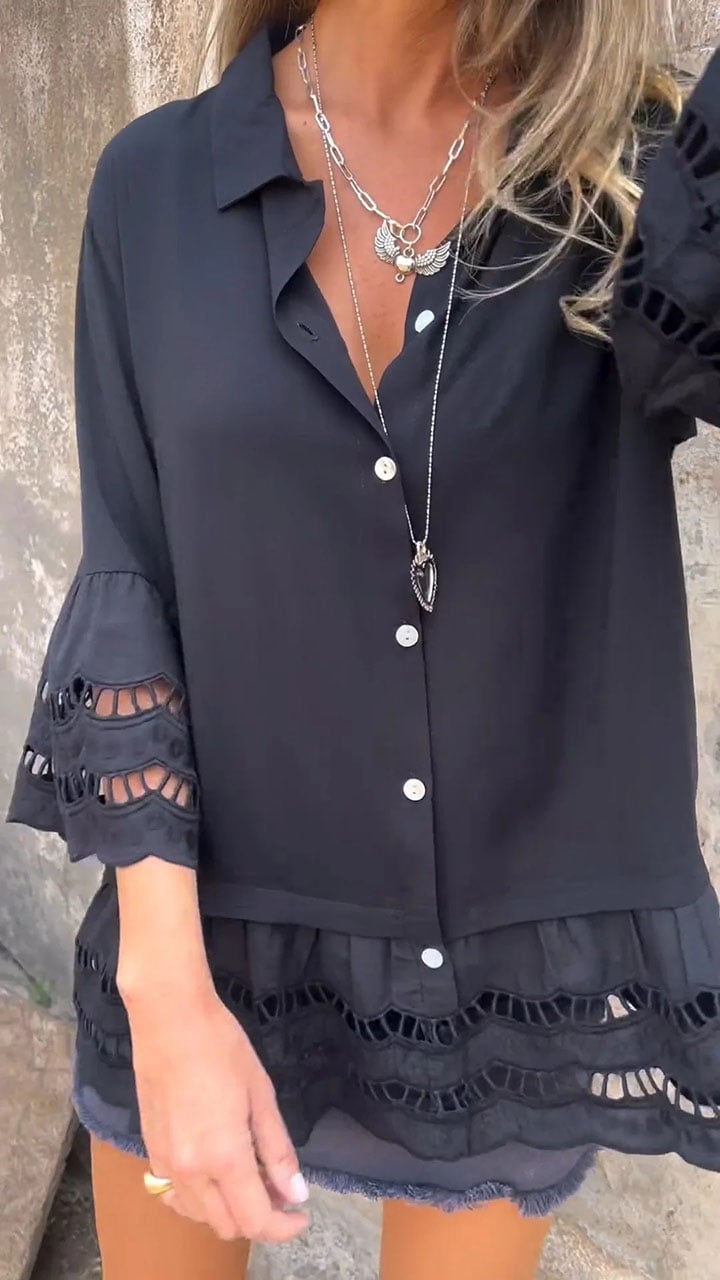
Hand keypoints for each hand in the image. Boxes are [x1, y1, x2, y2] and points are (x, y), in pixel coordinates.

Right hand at [125, 983, 309, 1242]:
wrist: (169, 1019)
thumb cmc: (222, 1047)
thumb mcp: (261, 1095)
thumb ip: (278, 1150)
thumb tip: (296, 1193)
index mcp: (223, 1157)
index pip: (256, 1220)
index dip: (284, 1227)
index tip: (301, 1214)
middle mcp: (189, 1171)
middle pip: (227, 1226)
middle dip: (259, 1218)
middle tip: (280, 1188)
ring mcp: (164, 1162)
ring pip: (199, 1215)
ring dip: (228, 1209)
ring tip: (251, 1175)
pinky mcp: (150, 1150)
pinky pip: (175, 1194)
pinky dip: (200, 1197)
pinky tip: (215, 1169)